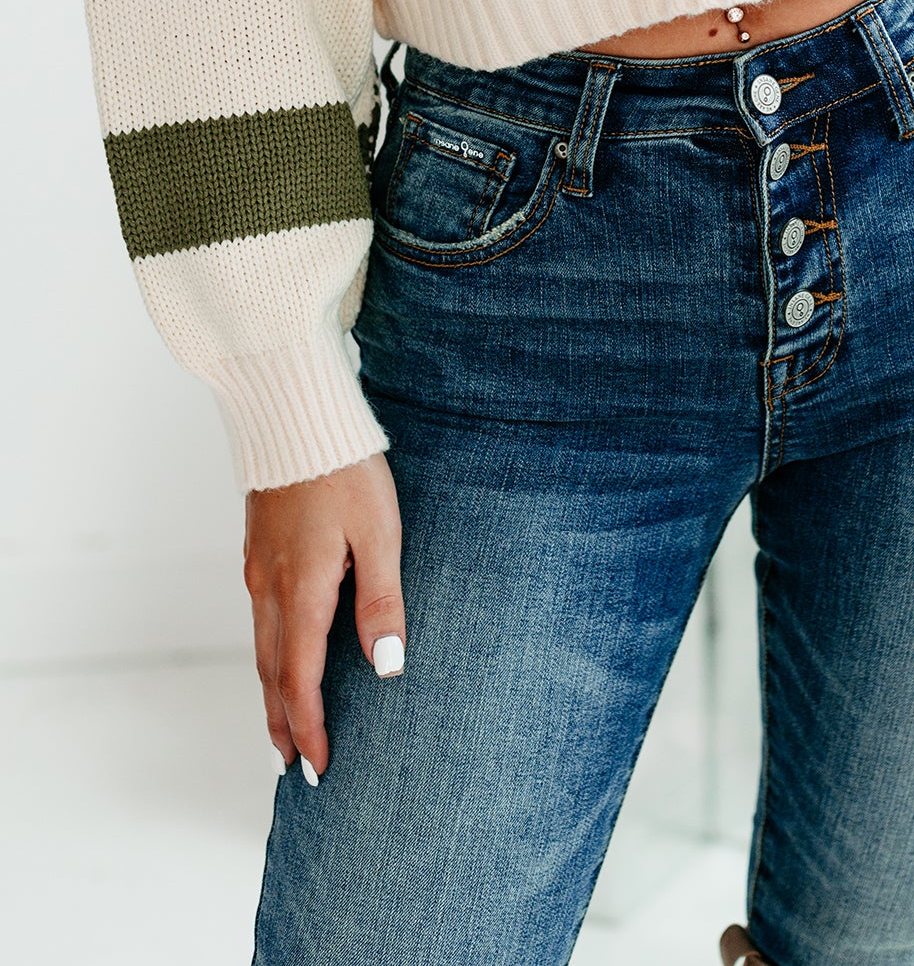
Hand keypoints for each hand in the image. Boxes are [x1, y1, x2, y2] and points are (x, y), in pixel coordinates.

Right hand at [243, 452, 404, 778]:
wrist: (293, 414)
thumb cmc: (345, 469)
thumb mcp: (379, 532)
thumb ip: (382, 600)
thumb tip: (386, 667)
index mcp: (301, 590)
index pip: (300, 680)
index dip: (309, 727)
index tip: (319, 766)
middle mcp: (269, 587)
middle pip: (271, 674)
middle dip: (282, 725)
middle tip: (292, 769)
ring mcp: (257, 568)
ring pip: (260, 648)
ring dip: (271, 694)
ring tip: (282, 727)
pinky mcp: (257, 548)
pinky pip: (258, 619)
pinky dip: (267, 655)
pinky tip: (280, 656)